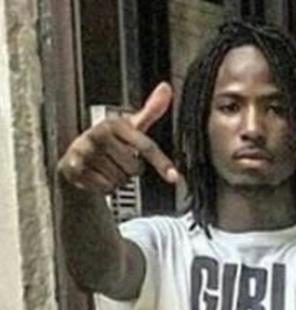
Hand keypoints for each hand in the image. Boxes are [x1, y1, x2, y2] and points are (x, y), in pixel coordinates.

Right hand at [57, 82, 179, 193]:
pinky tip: (98, 175)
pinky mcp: (75, 167)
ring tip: (108, 167)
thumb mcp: (130, 126)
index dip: (161, 163)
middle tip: (119, 161)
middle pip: (135, 168)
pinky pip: (106, 188)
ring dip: (118, 179)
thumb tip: (166, 88)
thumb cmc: (110, 142)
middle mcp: (99, 134)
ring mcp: (85, 150)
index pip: (145, 146)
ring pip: (121, 180)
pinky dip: (106, 187)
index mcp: (115, 124)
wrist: (78, 157)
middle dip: (131, 170)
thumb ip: (150, 111)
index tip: (174, 177)